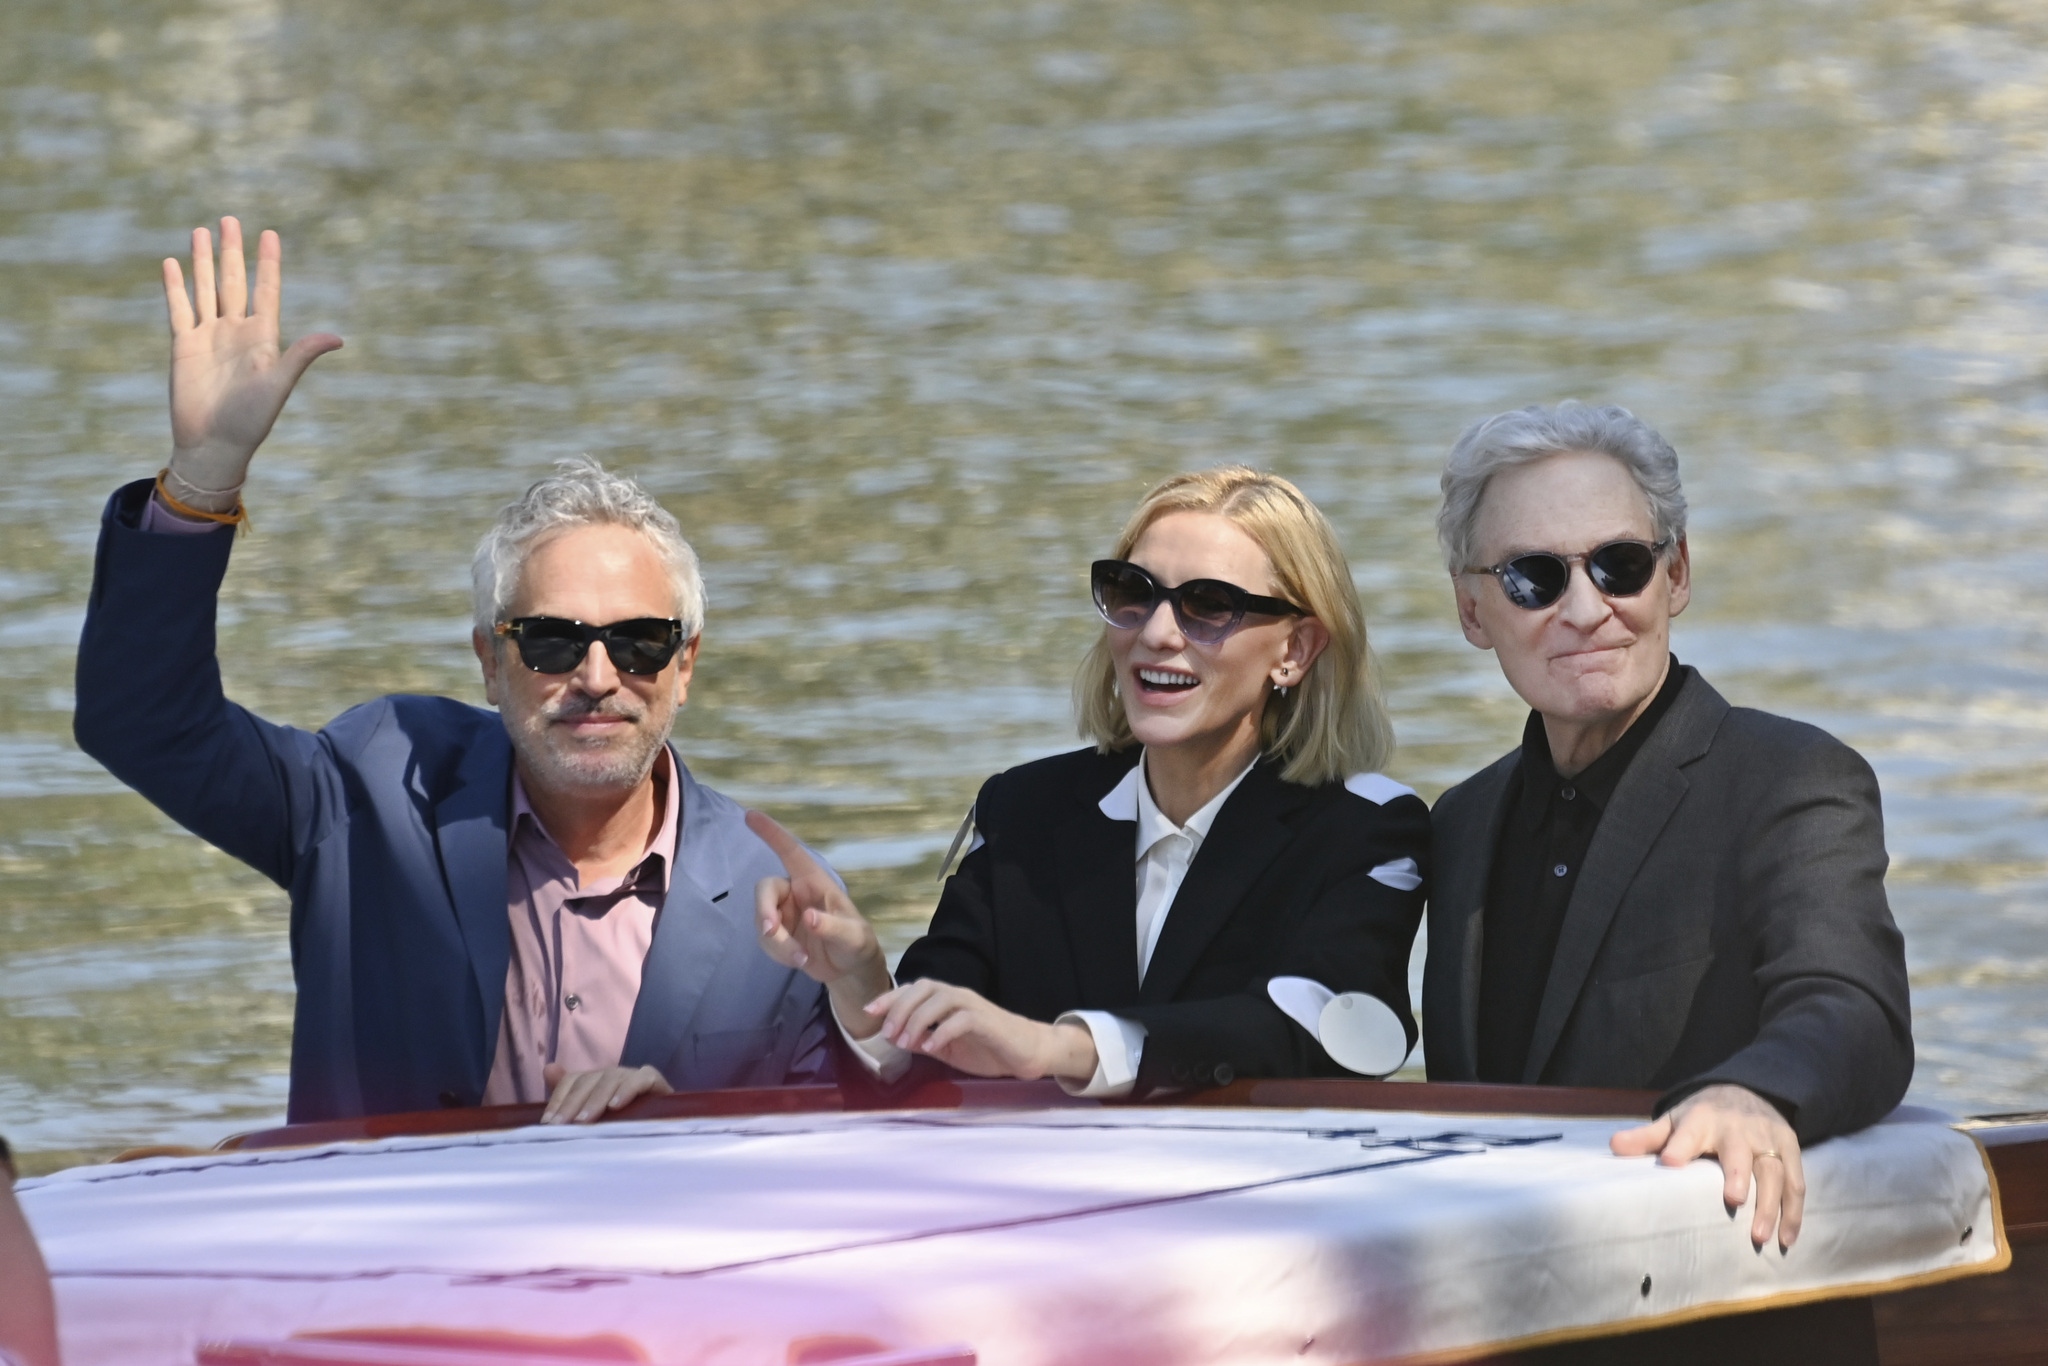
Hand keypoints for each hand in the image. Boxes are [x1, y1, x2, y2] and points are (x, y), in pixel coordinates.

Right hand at [162, 217, 341, 507]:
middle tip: (230, 219)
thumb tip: (337, 338)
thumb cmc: (251, 420)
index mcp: (263, 337)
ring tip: (201, 231)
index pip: (266, 290)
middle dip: (232, 251)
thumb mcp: (278, 383)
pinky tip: (173, 263)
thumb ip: (301, 356)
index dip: (267, 262)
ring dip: (202, 261)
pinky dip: (176, 286)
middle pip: (234, 281)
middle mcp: (236, 331)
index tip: (270, 234)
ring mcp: (209, 336)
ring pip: (206, 289)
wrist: (215, 443)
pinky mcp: (184, 346)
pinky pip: (179, 309)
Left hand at [539, 1062, 672, 1124]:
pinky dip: (627, 1090)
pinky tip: (616, 1106)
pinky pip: (641, 1079)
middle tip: (561, 1125)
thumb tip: (548, 1068)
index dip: (559, 1099)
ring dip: (595, 1099)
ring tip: (583, 1121)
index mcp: (598, 1083)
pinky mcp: (656, 1082)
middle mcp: (615, 1076)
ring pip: (611, 1078)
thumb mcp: (596, 1118)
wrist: (666, 1130)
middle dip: (571, 1102)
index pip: (574, 1080)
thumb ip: (570, 1097)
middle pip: (589, 1079)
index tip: (549, 1123)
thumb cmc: (627, 1127)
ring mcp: (635, 1076)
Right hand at [747, 810, 893, 1032]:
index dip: (771, 833)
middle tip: (771, 932)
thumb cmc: (857, 943)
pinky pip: (766, 940)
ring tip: (802, 959)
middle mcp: (794, 893)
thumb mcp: (852, 936)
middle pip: (765, 890)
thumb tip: (810, 917)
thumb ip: (832, 927)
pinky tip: (800, 961)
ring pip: (762, 920)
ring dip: (777, 943)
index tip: (750, 815)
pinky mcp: (778, 934)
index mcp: (813, 881)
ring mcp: (783, 913)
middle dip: (764, 911)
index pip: (790, 851)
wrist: (850, 970)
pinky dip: (779, 954)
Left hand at [867, 979, 1097, 1082]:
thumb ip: (924, 1040)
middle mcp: (958, 996)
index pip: (914, 989)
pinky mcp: (987, 1021)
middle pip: (923, 987)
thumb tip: (896, 1040)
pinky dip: (941, 1031)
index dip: (890, 998)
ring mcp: (973, 1006)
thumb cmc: (987, 1047)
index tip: (869, 1012)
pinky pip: (961, 1019)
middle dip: (900, 1007)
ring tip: (905, 1042)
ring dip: (917, 1019)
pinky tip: (930, 1047)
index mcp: (947, 1000)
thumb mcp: (947, 1047)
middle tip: (887, 1033)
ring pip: (940, 998)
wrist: (1026, 1052)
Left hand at [1611, 1083, 1805, 1249]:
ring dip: (1770, 1205)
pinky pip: (1796, 1183)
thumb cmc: (1702, 1117)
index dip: (1680, 1146)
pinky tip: (1787, 1238)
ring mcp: (1767, 1139)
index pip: (1688, 1132)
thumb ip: (1646, 1137)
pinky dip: (1794, 1212)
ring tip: (1759, 1237)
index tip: (1669, 1161)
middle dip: (1738, 1174)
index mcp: (1702, 1119)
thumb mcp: (1673, 1120)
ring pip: (1773, 1172)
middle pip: (1739, 1152)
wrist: (1748, 1091)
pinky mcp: (1790, 1150)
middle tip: (1734, 1199)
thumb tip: (1613, 1147)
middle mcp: (1738, 1128)